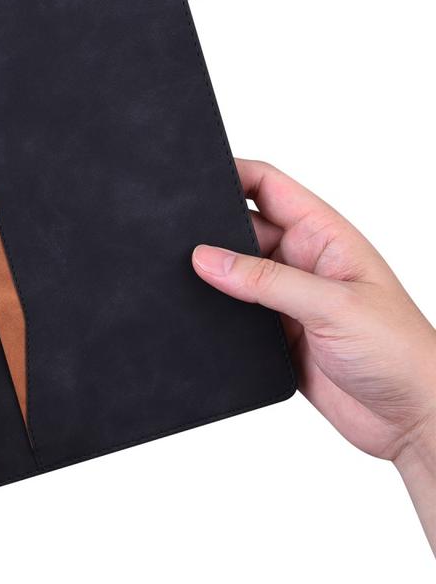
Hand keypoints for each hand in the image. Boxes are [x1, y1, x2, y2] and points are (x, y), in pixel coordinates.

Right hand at [192, 159, 435, 552]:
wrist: (412, 419)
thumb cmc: (402, 353)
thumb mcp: (333, 306)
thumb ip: (266, 280)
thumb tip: (207, 258)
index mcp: (325, 235)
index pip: (269, 186)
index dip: (235, 173)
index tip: (198, 177)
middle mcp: (303, 261)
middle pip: (243, 228)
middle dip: (212, 229)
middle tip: (180, 237)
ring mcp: (288, 298)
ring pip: (235, 272)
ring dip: (213, 275)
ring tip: (185, 278)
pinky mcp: (277, 334)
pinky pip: (235, 312)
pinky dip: (215, 311)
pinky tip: (202, 314)